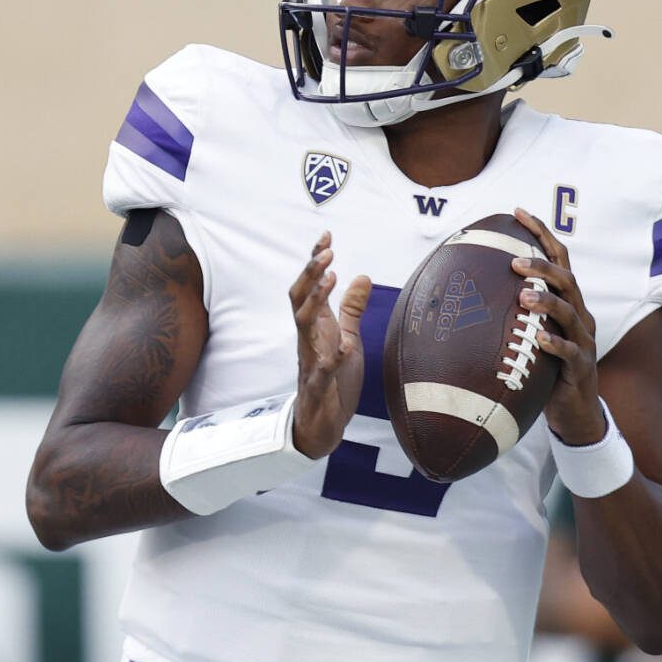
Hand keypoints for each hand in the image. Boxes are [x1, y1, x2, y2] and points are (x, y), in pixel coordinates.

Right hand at [289, 232, 371, 458]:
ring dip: (314, 302)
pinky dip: (331, 359)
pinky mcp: (319, 388)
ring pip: (303, 327)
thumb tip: (361, 275)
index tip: (326, 235)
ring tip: (330, 280)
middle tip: (327, 251)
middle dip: (311, 273)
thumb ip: (352, 309)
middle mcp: (309, 340)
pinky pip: (321, 371)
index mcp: (316, 327)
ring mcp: (310, 363)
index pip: (309, 287)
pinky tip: (344, 347)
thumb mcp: (348, 338)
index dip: (315, 261)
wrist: (323, 425)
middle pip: (299, 299)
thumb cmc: (334, 380)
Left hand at [510, 209, 603, 445]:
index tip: (519, 212)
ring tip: (522, 296)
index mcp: (568, 303)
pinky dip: (554, 342)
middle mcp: (579, 316)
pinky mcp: (581, 367)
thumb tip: (466, 290)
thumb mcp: (530, 336)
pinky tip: (538, 338)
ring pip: (570, 312)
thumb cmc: (547, 370)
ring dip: (547, 301)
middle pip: (567, 280)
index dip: (542, 234)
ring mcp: (583, 340)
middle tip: (514, 260)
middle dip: (542, 266)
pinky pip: (570, 351)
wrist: (575, 411)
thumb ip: (512, 312)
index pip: (559, 259)